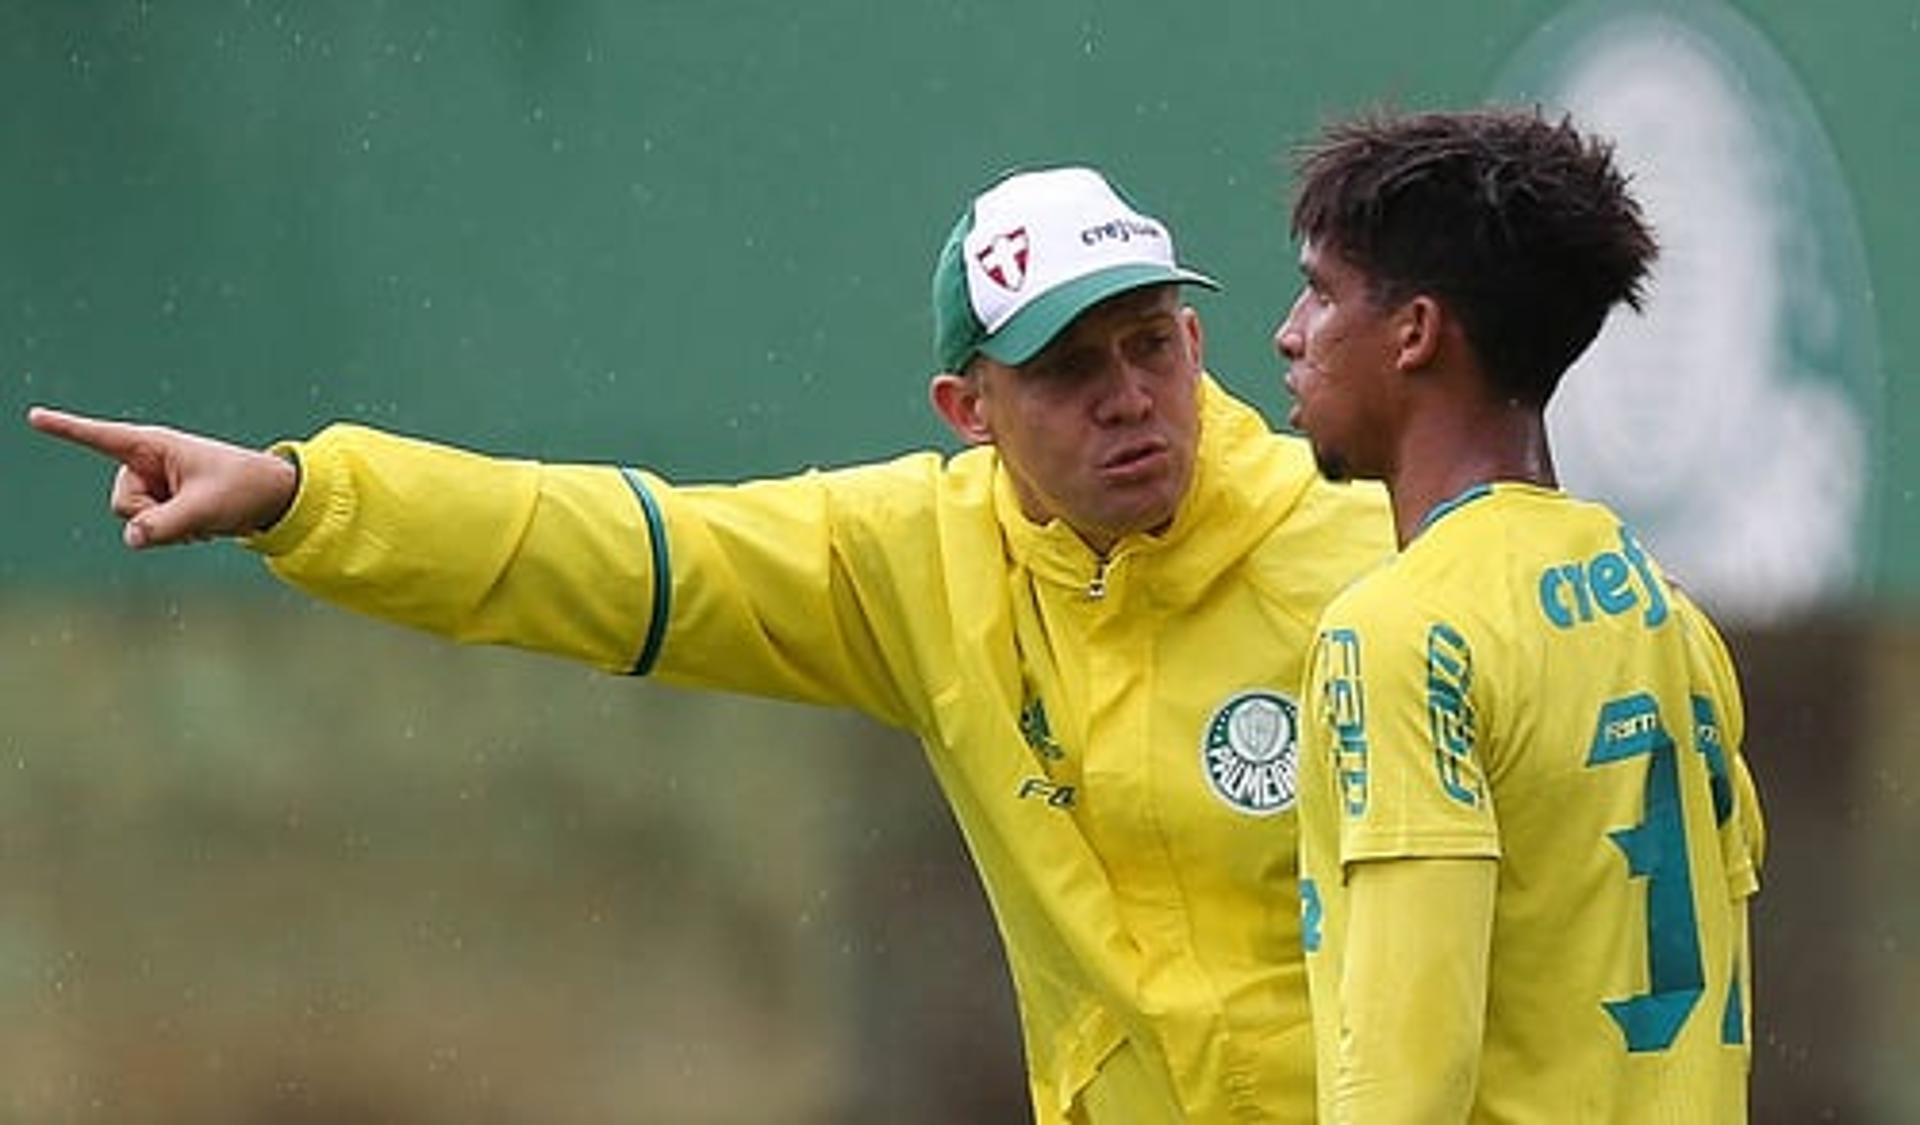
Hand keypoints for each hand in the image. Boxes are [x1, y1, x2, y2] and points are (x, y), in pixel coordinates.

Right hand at [26, 406, 298, 548]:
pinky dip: (173, 533)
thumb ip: (166, 524)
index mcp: (154, 446)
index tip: (34, 416)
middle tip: (194, 514)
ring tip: (202, 518)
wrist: (272, 498)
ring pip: (134, 520)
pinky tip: (201, 525)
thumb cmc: (243, 489)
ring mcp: (154, 484)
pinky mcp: (163, 502)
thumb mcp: (205, 509)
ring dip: (166, 528)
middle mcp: (147, 462)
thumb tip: (131, 539)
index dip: (67, 429)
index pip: (102, 437)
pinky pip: (149, 529)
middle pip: (121, 502)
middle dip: (152, 517)